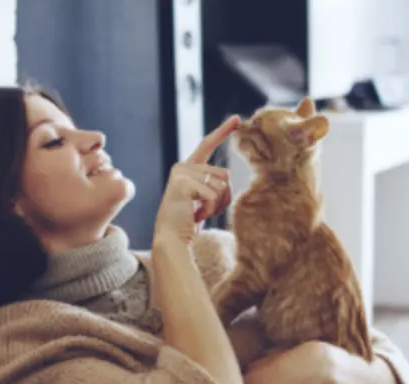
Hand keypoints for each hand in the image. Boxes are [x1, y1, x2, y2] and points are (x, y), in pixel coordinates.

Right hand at [153, 116, 238, 244]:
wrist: (171, 239)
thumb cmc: (187, 222)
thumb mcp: (201, 199)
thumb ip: (210, 184)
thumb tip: (226, 178)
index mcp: (187, 168)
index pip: (207, 144)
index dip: (222, 131)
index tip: (237, 119)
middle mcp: (182, 166)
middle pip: (224, 174)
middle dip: (223, 197)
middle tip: (204, 211)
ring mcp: (181, 174)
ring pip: (221, 184)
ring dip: (217, 205)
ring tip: (198, 213)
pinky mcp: (183, 184)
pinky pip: (213, 195)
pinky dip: (210, 211)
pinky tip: (195, 216)